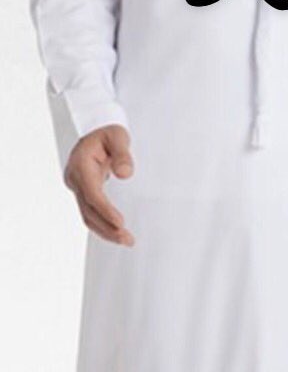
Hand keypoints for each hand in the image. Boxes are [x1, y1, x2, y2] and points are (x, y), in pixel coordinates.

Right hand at [64, 125, 134, 245]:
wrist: (95, 130)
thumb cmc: (107, 132)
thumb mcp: (118, 136)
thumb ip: (122, 154)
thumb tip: (125, 174)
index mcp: (81, 165)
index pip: (92, 193)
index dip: (105, 210)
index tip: (121, 223)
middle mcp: (75, 179)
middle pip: (88, 210)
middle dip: (107, 227)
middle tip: (127, 239)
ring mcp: (77, 187)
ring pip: (87, 215)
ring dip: (105, 230)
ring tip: (126, 240)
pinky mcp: (83, 192)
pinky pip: (90, 213)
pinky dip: (102, 225)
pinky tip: (116, 233)